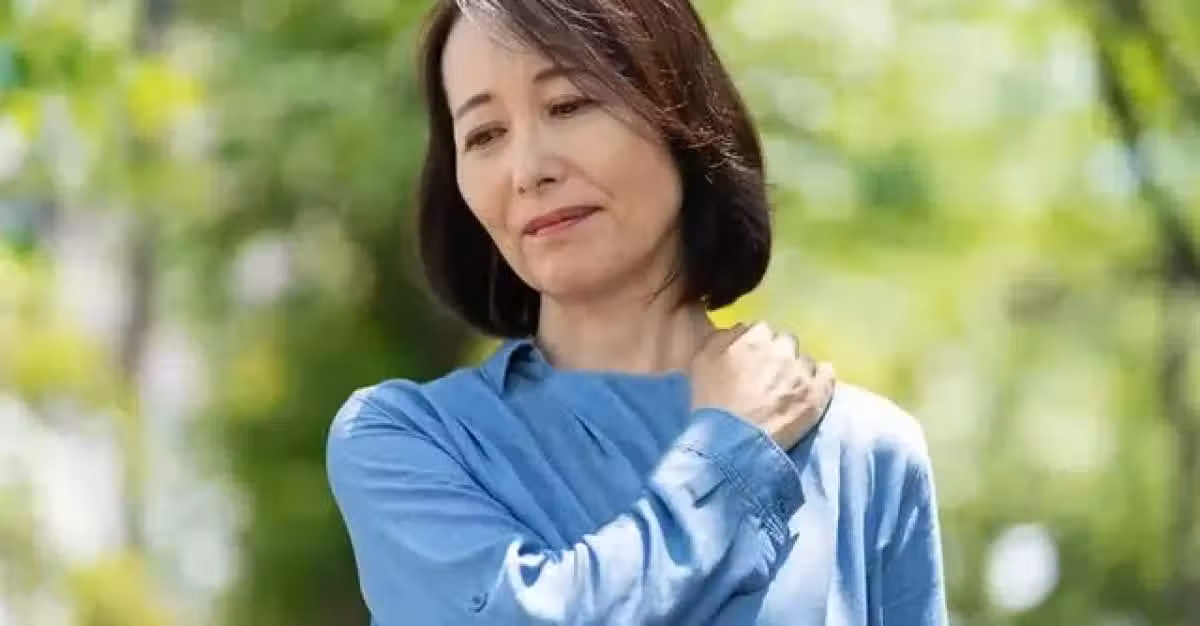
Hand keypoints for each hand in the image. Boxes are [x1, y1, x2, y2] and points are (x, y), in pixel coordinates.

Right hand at [688, 322, 835, 449]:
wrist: (731, 442)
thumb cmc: (711, 403)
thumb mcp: (701, 362)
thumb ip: (720, 338)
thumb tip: (737, 330)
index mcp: (753, 339)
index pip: (761, 330)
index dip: (756, 345)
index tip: (751, 360)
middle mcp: (781, 350)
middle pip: (785, 342)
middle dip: (778, 355)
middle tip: (767, 376)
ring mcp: (801, 372)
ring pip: (804, 359)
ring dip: (796, 370)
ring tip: (786, 390)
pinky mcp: (817, 394)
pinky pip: (827, 373)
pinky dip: (820, 378)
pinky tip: (810, 389)